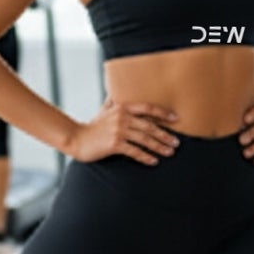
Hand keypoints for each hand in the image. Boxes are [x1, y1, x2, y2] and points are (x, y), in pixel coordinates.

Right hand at [62, 99, 179, 164]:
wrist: (77, 138)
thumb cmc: (93, 126)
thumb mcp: (105, 110)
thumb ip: (114, 102)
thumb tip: (117, 91)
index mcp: (123, 107)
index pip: (148, 108)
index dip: (163, 113)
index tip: (176, 118)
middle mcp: (122, 117)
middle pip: (149, 126)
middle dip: (165, 135)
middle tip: (177, 143)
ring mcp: (118, 131)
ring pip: (145, 139)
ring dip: (159, 147)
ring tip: (170, 152)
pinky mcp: (114, 144)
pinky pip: (134, 151)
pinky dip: (145, 157)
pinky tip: (153, 161)